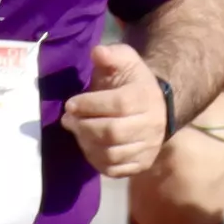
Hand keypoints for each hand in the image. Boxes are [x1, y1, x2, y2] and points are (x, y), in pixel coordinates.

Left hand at [60, 42, 169, 177]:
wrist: (155, 106)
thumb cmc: (131, 82)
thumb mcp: (124, 61)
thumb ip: (111, 55)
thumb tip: (97, 53)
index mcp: (146, 97)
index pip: (118, 105)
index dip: (90, 105)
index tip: (70, 103)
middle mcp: (152, 125)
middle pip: (113, 133)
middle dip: (84, 127)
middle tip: (68, 119)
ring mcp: (148, 148)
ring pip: (112, 154)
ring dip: (86, 144)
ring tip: (76, 131)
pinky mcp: (141, 164)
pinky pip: (114, 170)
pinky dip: (95, 161)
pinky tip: (87, 145)